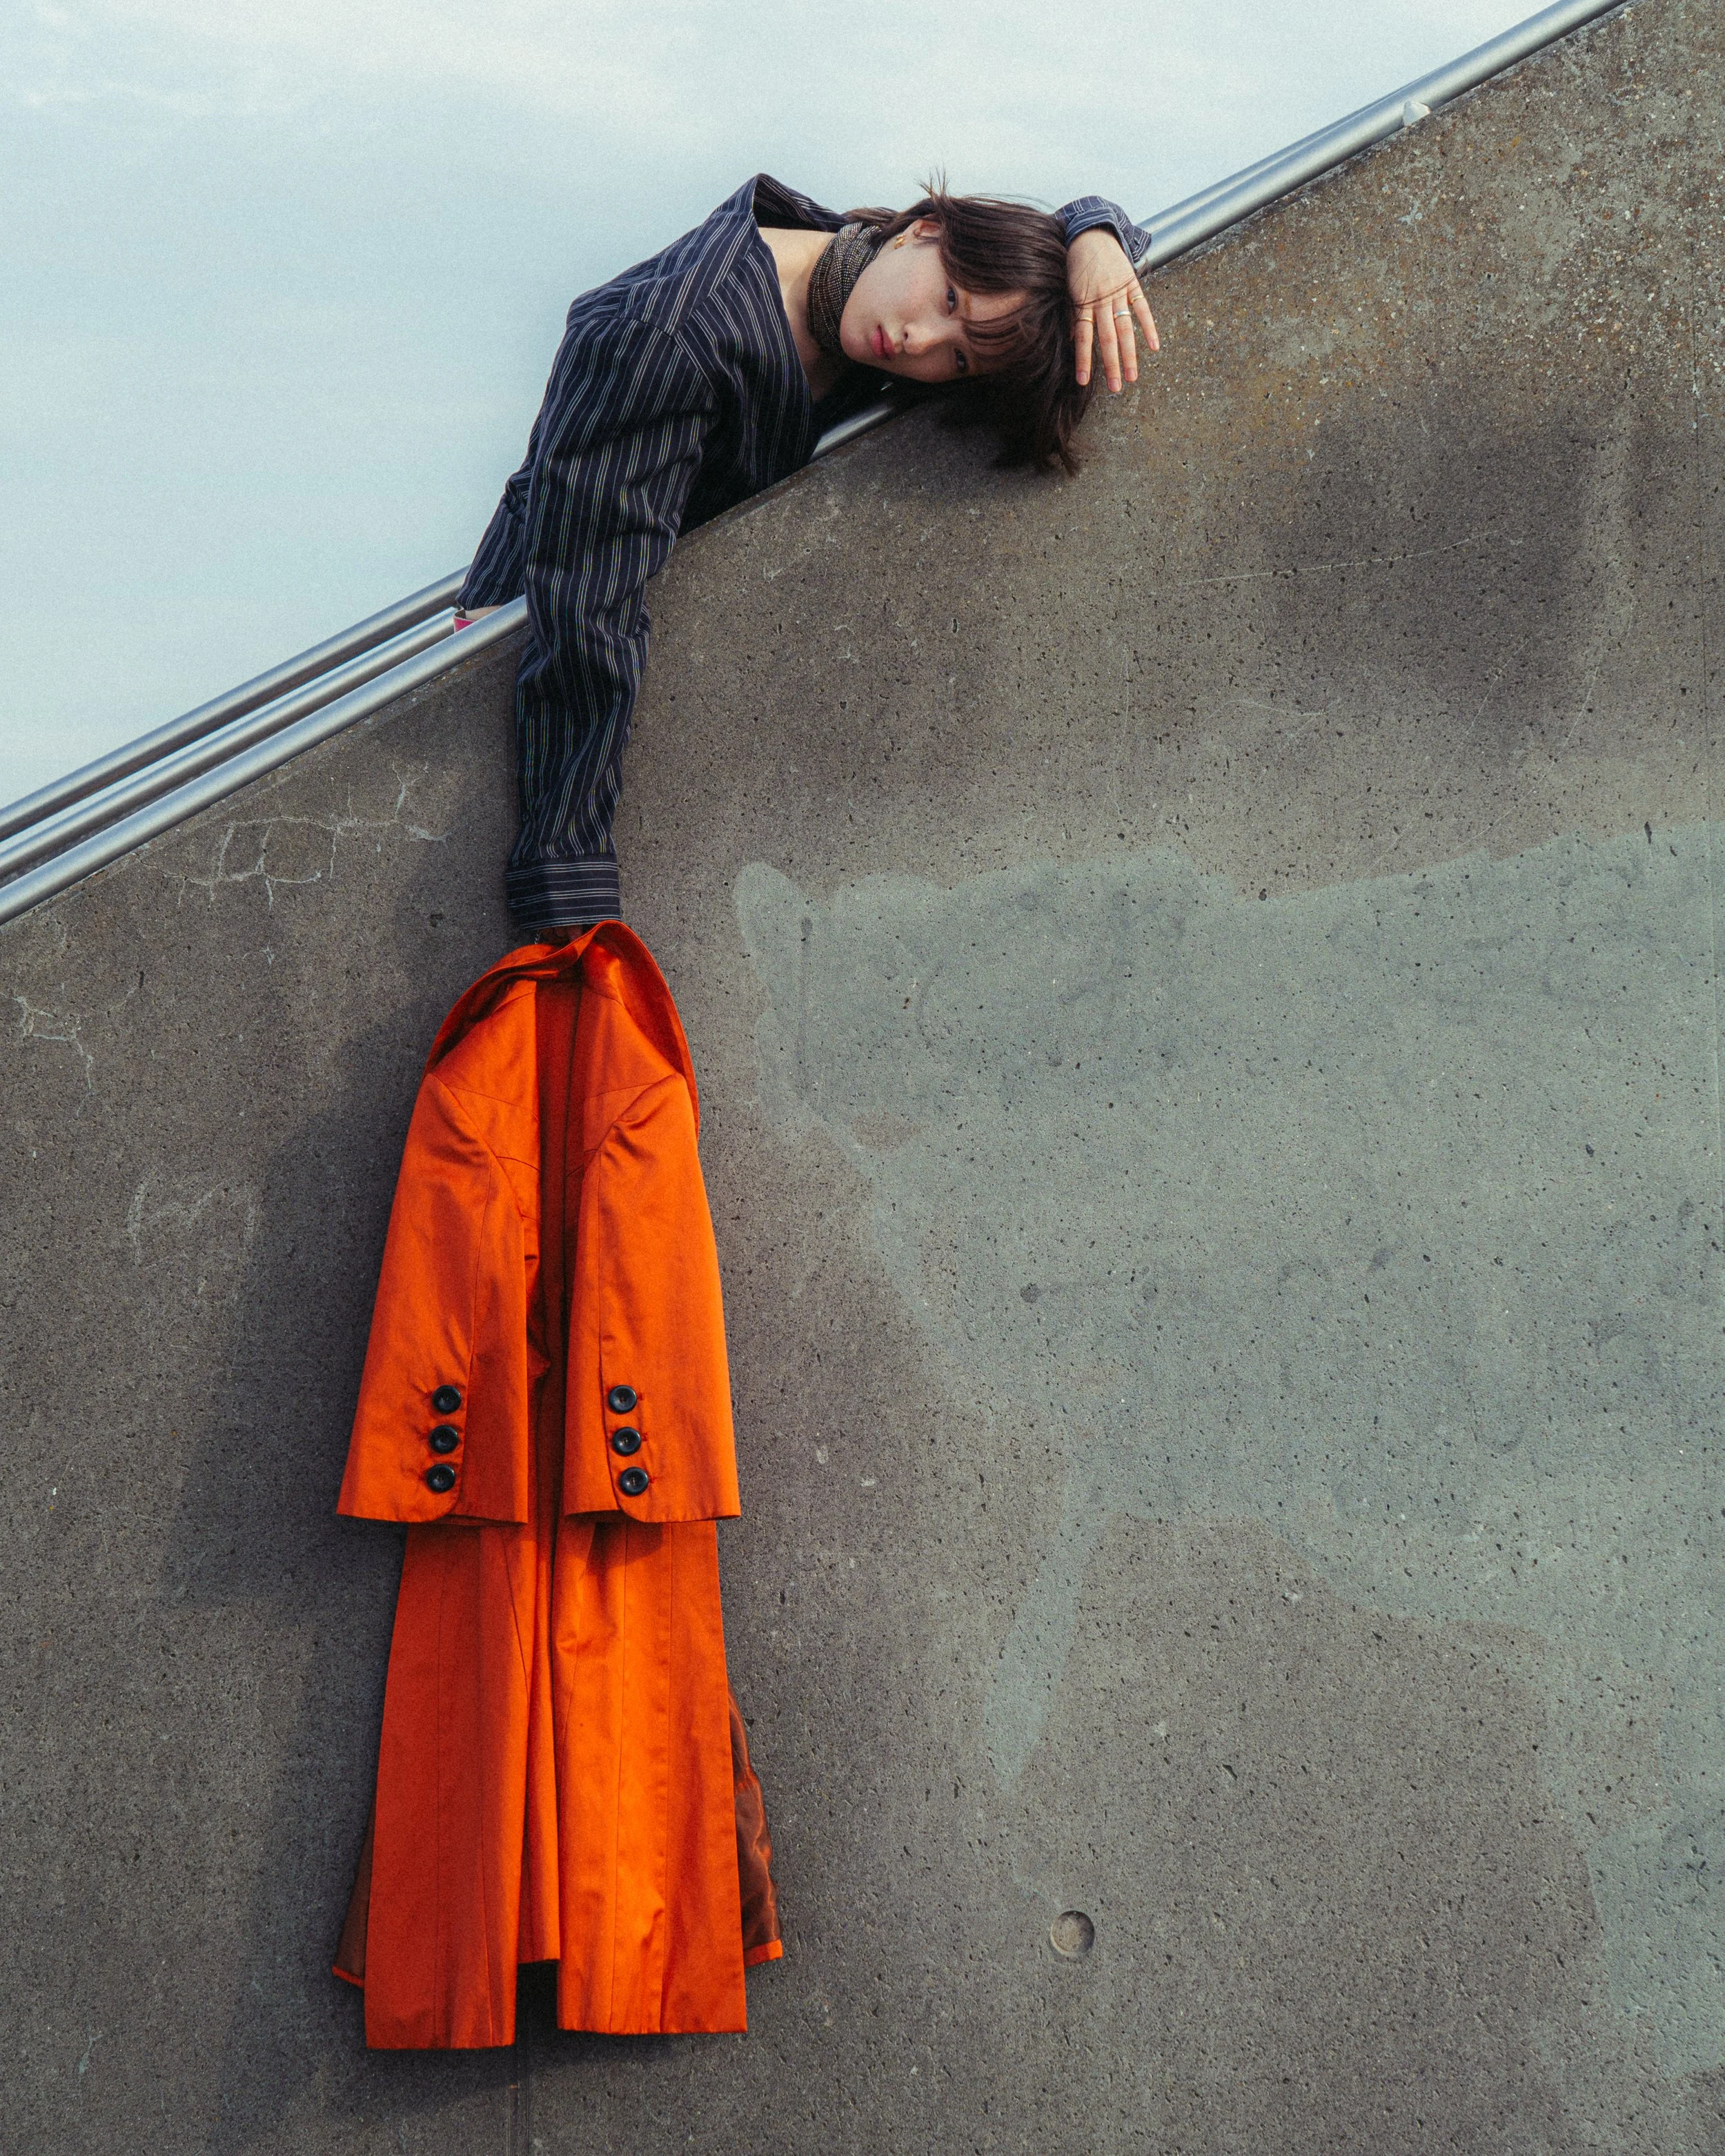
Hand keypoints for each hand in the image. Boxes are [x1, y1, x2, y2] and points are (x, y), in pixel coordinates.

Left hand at [1066, 227, 1158, 391]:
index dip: (1083, 360)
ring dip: (1130, 354)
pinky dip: (1149, 326)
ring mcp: (1118, 292)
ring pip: (1125, 328)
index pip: (1083, 338)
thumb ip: (1072, 314)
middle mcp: (1101, 300)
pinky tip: (1154, 346)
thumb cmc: (1076, 264)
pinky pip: (1143, 308)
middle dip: (1112, 364)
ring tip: (1132, 377)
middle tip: (1116, 388)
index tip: (1084, 381)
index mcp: (1083, 303)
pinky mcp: (1132, 284)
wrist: (1091, 233)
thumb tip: (1071, 340)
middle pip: (1107, 338)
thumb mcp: (1069, 289)